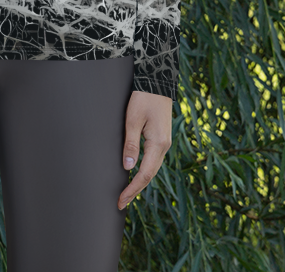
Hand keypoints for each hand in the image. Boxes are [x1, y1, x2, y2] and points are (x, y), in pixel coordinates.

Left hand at [118, 90, 171, 209]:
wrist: (157, 82)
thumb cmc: (143, 98)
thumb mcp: (133, 119)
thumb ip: (131, 144)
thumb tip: (128, 167)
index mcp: (158, 143)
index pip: (144, 174)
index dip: (132, 189)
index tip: (121, 200)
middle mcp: (164, 146)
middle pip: (150, 175)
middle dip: (135, 190)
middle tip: (121, 203)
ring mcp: (164, 142)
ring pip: (152, 169)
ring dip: (140, 182)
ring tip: (127, 194)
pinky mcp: (161, 138)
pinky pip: (153, 160)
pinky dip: (144, 171)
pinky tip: (137, 174)